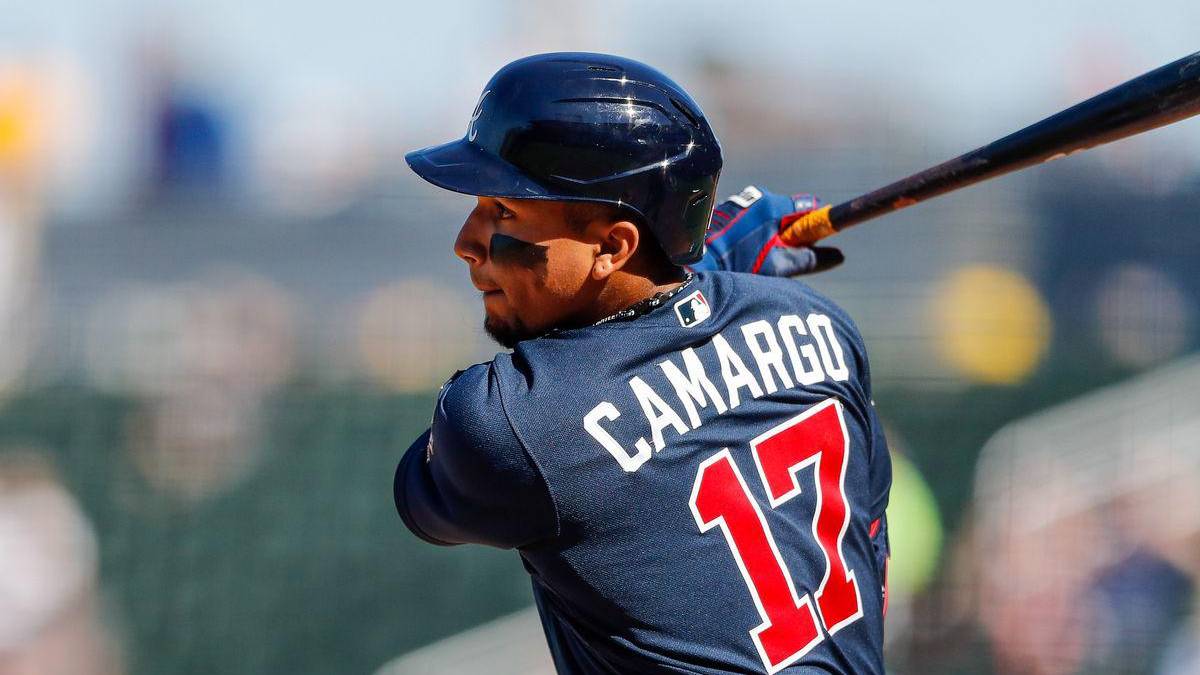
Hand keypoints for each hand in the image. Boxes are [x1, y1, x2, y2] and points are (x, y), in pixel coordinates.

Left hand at [689, 186, 843, 276]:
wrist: (696, 265)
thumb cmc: (739, 264)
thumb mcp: (778, 265)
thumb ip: (808, 258)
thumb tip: (837, 255)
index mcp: (772, 205)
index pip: (809, 206)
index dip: (817, 224)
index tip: (818, 240)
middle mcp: (755, 197)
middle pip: (787, 212)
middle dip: (790, 234)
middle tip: (783, 258)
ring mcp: (737, 203)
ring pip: (765, 218)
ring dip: (769, 235)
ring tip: (755, 259)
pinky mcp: (723, 211)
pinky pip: (746, 221)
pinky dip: (750, 235)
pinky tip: (739, 254)